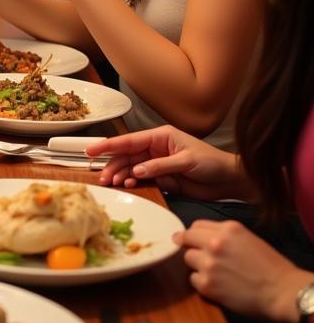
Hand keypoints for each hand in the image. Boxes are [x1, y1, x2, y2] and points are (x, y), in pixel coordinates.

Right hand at [93, 124, 251, 198]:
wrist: (231, 181)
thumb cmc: (212, 163)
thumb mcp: (186, 161)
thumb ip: (160, 166)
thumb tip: (136, 170)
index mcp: (160, 137)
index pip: (130, 140)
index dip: (109, 145)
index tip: (91, 150)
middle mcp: (156, 148)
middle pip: (127, 155)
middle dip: (113, 165)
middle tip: (102, 176)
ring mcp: (158, 164)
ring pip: (132, 168)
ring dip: (121, 175)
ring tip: (112, 183)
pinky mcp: (163, 178)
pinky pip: (142, 179)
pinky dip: (133, 182)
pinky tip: (127, 185)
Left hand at [174, 219, 309, 322]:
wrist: (282, 292)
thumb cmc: (271, 267)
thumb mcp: (248, 239)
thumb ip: (224, 235)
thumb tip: (202, 237)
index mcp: (228, 229)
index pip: (195, 226)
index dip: (193, 234)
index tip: (191, 240)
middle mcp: (215, 243)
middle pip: (186, 240)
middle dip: (191, 247)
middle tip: (200, 256)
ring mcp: (208, 264)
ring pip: (188, 259)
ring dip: (198, 265)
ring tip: (216, 273)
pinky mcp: (206, 284)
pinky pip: (193, 279)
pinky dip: (202, 283)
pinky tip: (217, 285)